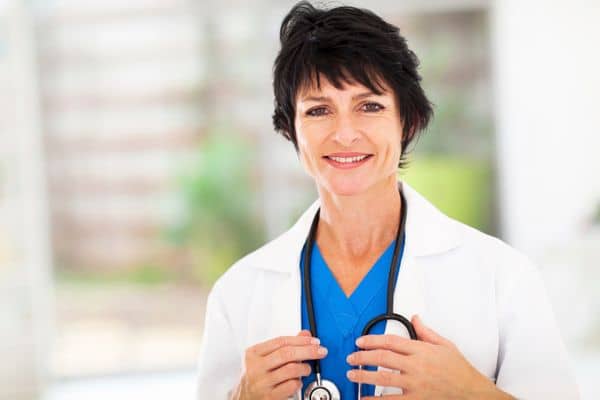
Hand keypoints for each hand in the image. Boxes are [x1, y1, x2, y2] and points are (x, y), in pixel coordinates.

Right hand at [232, 330, 327, 399]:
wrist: (244, 398)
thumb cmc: (257, 376)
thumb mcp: (266, 357)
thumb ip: (285, 345)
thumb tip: (305, 335)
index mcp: (254, 354)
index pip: (281, 341)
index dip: (300, 340)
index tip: (313, 341)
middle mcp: (256, 368)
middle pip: (287, 354)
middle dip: (308, 351)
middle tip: (320, 351)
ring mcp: (262, 383)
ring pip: (291, 370)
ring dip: (304, 368)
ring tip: (306, 369)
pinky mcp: (269, 397)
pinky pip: (291, 386)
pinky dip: (298, 382)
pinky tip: (297, 381)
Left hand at [346, 315, 513, 398]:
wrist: (473, 393)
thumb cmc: (460, 370)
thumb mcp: (445, 345)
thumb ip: (426, 332)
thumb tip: (416, 318)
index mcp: (421, 350)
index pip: (390, 341)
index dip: (372, 340)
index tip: (360, 341)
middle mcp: (416, 366)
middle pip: (383, 358)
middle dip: (363, 357)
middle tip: (351, 358)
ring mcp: (416, 385)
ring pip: (383, 379)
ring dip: (364, 376)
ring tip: (352, 374)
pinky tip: (365, 399)